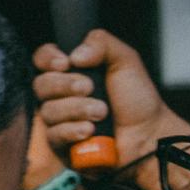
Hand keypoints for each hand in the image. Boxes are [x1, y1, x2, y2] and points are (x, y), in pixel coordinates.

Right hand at [33, 28, 188, 173]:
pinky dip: (73, 130)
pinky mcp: (61, 145)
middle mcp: (61, 96)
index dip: (47, 59)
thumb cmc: (137, 99)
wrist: (148, 134)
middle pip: (40, 85)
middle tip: (90, 88)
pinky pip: (53, 135)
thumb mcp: (125, 60)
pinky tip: (90, 130)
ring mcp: (59, 121)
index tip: (65, 63)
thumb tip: (74, 55)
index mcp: (71, 72)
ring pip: (48, 111)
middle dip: (65, 85)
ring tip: (102, 112)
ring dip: (77, 109)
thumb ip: (101, 43)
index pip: (42, 60)